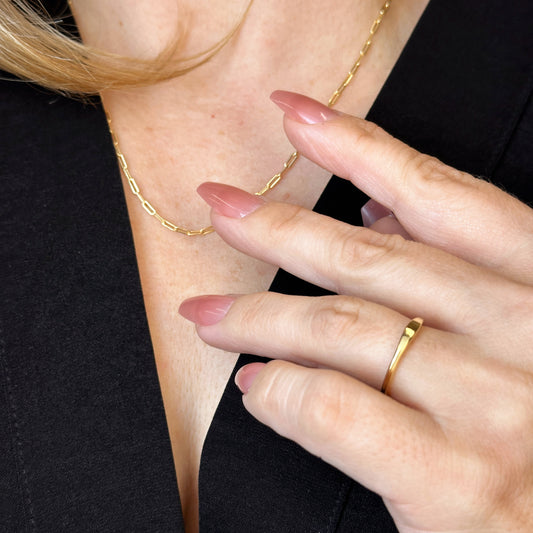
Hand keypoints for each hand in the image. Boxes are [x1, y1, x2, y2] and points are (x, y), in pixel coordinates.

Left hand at [179, 91, 532, 531]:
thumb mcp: (526, 334)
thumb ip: (459, 270)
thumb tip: (379, 214)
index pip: (436, 195)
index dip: (359, 147)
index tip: (296, 117)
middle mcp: (522, 329)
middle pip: (365, 259)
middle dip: (278, 226)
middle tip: (220, 207)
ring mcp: (492, 404)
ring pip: (335, 329)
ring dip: (255, 317)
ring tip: (207, 314)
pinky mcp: (459, 481)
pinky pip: (333, 408)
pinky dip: (281, 393)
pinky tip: (256, 389)